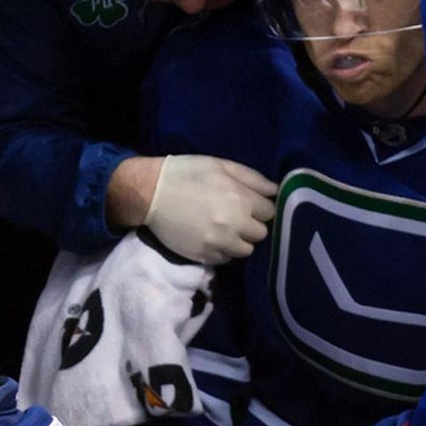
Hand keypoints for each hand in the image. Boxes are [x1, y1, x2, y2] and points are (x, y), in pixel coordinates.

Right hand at [142, 155, 276, 264]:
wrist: (150, 192)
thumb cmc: (187, 173)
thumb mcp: (221, 165)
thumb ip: (252, 178)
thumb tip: (276, 191)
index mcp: (241, 199)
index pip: (270, 212)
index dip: (261, 207)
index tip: (250, 204)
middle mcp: (234, 224)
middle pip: (261, 233)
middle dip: (252, 224)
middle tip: (238, 216)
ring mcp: (218, 242)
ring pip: (246, 250)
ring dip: (240, 240)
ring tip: (227, 229)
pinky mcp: (204, 255)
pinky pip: (226, 259)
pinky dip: (224, 250)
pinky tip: (213, 237)